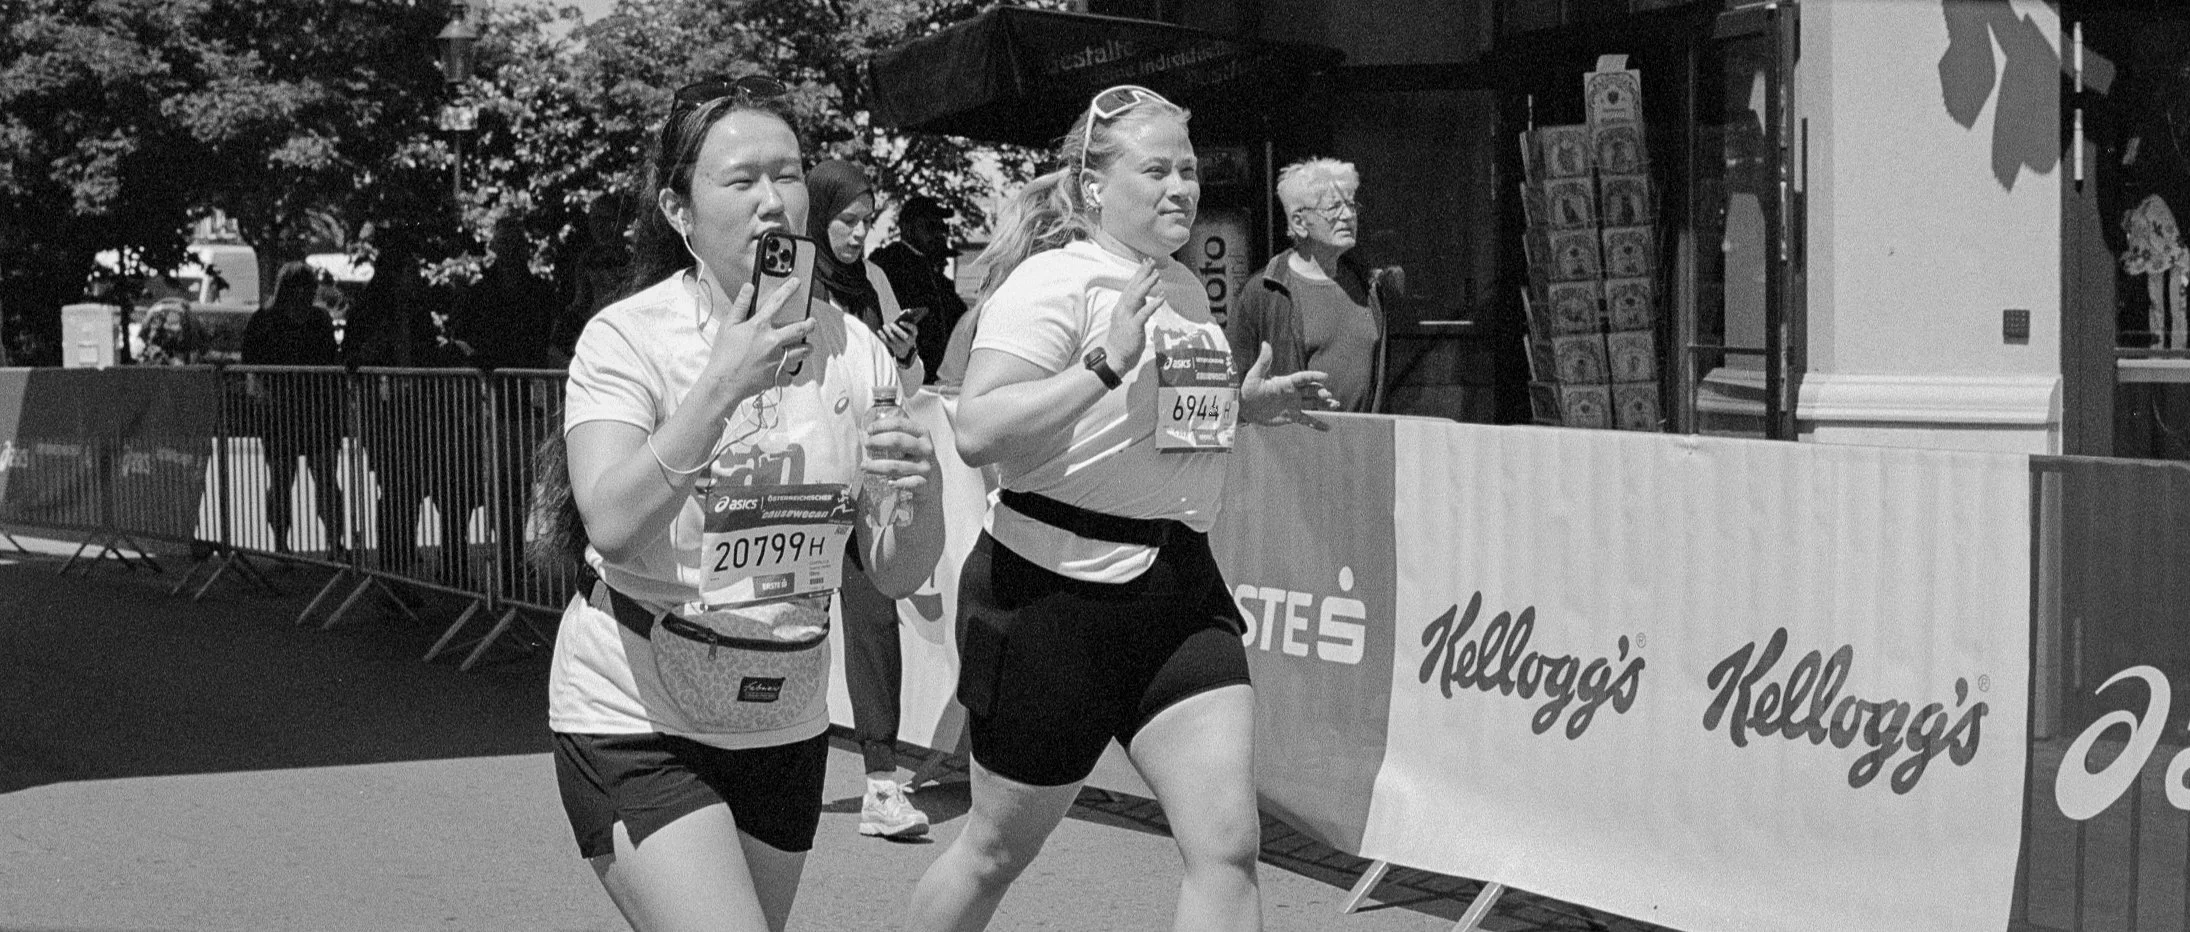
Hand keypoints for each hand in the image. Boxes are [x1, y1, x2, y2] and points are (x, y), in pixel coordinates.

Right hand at [702, 280, 815, 404]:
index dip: (788, 290)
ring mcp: (777, 359)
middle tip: (812, 322)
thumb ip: (741, 305)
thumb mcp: (728, 326)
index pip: (778, 302)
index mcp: (760, 326)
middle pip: (800, 329)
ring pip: (801, 352)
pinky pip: (789, 375)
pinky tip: (785, 371)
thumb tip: (749, 287)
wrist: (723, 384)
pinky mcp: (777, 376)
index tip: (797, 283)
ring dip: (806, 348)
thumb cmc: (723, 355)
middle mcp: (773, 341)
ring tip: (806, 347)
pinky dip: (788, 373)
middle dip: (810, 324)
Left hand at [861, 407, 936, 495]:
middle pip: (897, 441)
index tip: (868, 430)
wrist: (933, 480)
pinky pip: (908, 483)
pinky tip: (888, 483)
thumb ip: (896, 432)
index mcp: (922, 433)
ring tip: (863, 466)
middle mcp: (926, 448)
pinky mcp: (924, 483)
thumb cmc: (915, 456)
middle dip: (878, 441)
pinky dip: (897, 483)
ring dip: (877, 466)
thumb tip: (871, 426)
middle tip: (866, 444)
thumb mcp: (912, 440)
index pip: (900, 424)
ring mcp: (926, 467)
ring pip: (897, 466)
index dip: (882, 425)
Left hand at [880, 319, 918, 363]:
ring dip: (889, 332)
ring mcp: (903, 346)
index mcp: (914, 332)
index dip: (907, 325)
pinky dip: (883, 337)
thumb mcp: (907, 323)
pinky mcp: (895, 349)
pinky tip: (879, 331)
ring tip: (884, 326)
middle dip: (897, 330)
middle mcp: (910, 340)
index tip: (900, 322)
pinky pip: (888, 343)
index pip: (913, 329)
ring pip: (895, 340)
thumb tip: (907, 311)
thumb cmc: (904, 329)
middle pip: (905, 336)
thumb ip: (907, 316)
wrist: (904, 344)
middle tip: (891, 323)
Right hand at [1102, 259, 1163, 372]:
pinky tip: (1162, 296)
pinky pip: (1144, 312)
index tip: (1146, 263)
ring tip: (1157, 275)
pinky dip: (1153, 303)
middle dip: (1142, 273)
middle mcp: (1122, 309)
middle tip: (1151, 261)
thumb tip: (1144, 299)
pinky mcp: (1133, 327)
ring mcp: (1126, 318)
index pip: (1129, 287)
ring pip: (1137, 296)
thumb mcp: (1128, 321)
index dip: (1138, 274)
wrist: (1113, 358)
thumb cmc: (1122, 342)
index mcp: (1121, 307)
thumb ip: (1135, 309)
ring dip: (1147, 284)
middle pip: (1132, 287)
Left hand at [1240, 341, 1337, 426]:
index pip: (1303, 378)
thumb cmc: (1249, 389)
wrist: (1245, 407)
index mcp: (1286, 382)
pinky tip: (1328, 428)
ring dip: (1324, 404)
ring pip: (1313, 403)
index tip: (1325, 376)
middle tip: (1327, 394)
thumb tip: (1265, 344)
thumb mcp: (1255, 376)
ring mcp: (1294, 404)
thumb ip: (1263, 362)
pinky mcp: (1292, 416)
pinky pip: (1307, 420)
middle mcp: (1293, 392)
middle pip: (1311, 391)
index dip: (1313, 376)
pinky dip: (1317, 424)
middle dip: (1320, 392)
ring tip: (1335, 404)